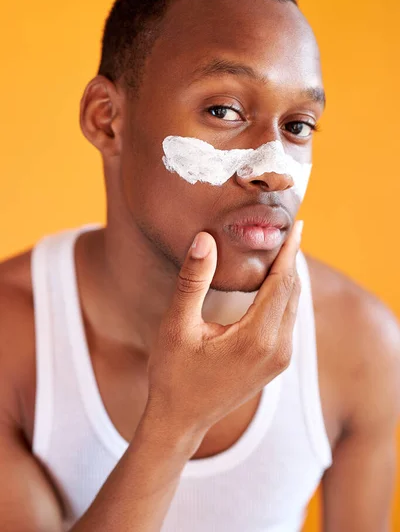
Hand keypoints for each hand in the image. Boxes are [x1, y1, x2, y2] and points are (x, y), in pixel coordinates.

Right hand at [146, 221, 302, 434]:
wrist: (181, 420)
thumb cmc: (173, 374)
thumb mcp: (177, 325)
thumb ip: (193, 280)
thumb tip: (204, 238)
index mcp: (257, 338)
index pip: (282, 283)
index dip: (289, 251)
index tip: (296, 224)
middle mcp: (277, 349)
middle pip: (292, 292)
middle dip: (290, 259)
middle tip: (288, 228)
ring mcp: (280, 359)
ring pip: (292, 306)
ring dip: (288, 277)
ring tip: (282, 248)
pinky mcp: (276, 363)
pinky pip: (288, 320)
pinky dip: (283, 295)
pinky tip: (273, 281)